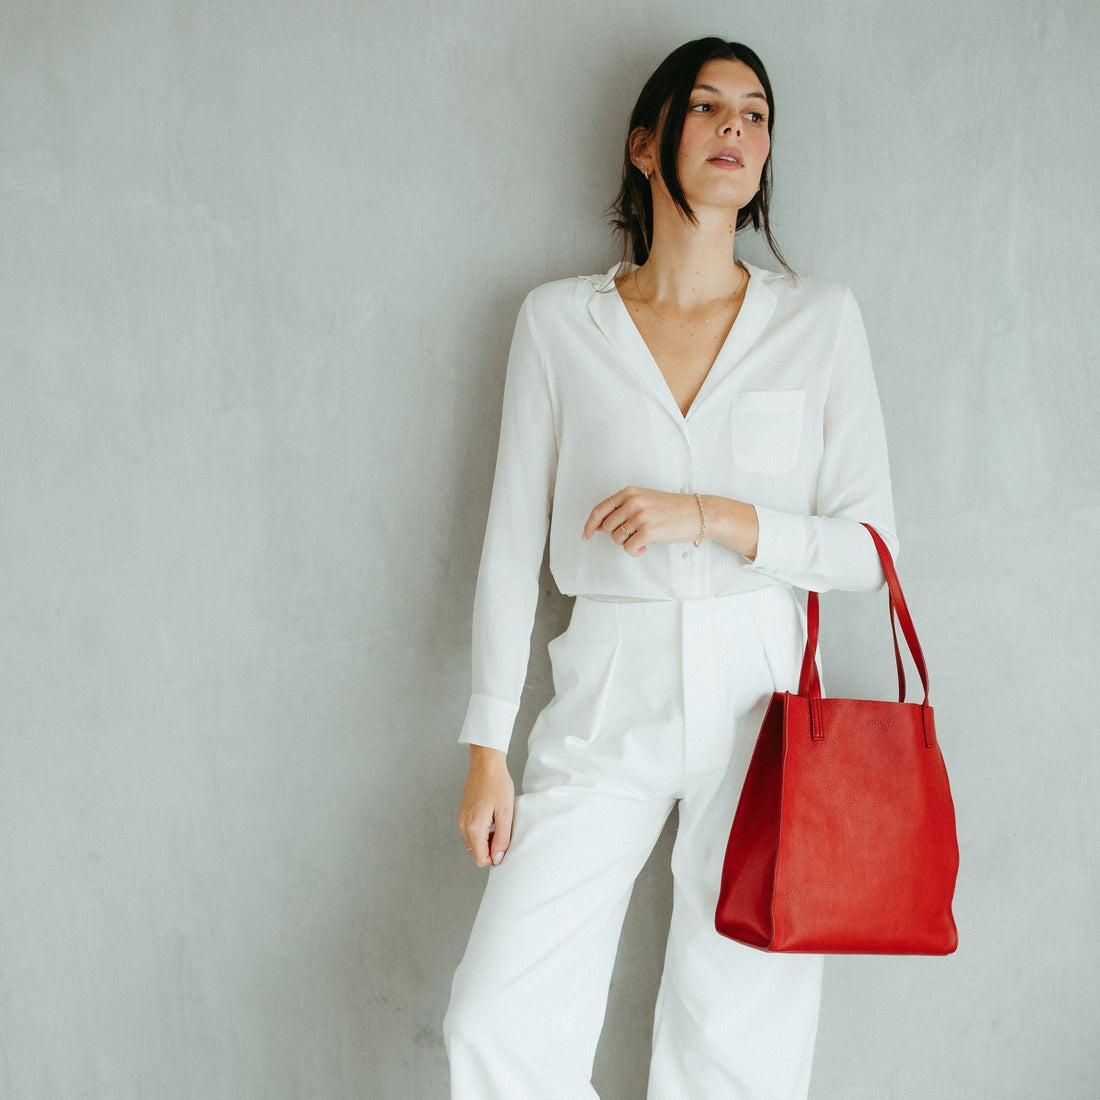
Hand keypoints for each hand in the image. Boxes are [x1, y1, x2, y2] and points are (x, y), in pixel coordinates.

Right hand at [457, 746, 513, 867]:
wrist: (486, 763)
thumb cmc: (498, 784)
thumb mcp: (506, 813)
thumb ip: (502, 838)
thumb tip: (497, 859)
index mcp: (473, 827)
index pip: (480, 858)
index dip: (494, 857)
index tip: (505, 844)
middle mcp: (463, 825)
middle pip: (475, 853)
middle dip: (490, 850)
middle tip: (503, 834)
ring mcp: (461, 819)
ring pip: (472, 844)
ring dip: (486, 841)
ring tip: (498, 825)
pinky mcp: (462, 813)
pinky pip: (470, 833)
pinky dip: (481, 833)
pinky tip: (491, 820)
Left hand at [583, 486, 702, 555]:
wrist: (699, 513)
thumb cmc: (673, 509)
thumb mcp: (646, 500)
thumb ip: (624, 508)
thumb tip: (602, 526)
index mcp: (630, 492)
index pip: (600, 509)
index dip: (590, 524)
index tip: (586, 534)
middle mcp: (633, 502)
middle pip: (606, 527)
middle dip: (616, 535)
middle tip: (632, 535)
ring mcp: (640, 516)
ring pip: (617, 539)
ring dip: (627, 543)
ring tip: (642, 538)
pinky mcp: (648, 531)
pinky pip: (628, 548)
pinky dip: (635, 551)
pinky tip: (645, 546)